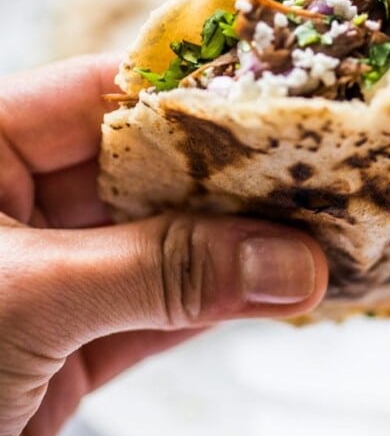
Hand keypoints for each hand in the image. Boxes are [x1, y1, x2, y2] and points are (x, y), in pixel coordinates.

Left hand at [0, 55, 326, 435]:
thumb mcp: (25, 298)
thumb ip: (163, 273)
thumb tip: (286, 261)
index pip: (104, 94)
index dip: (193, 93)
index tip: (275, 99)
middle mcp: (17, 203)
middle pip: (150, 170)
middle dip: (232, 179)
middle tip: (313, 177)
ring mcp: (53, 273)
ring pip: (165, 243)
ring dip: (238, 249)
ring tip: (313, 237)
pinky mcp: (73, 341)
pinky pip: (161, 307)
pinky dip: (217, 303)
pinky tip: (275, 290)